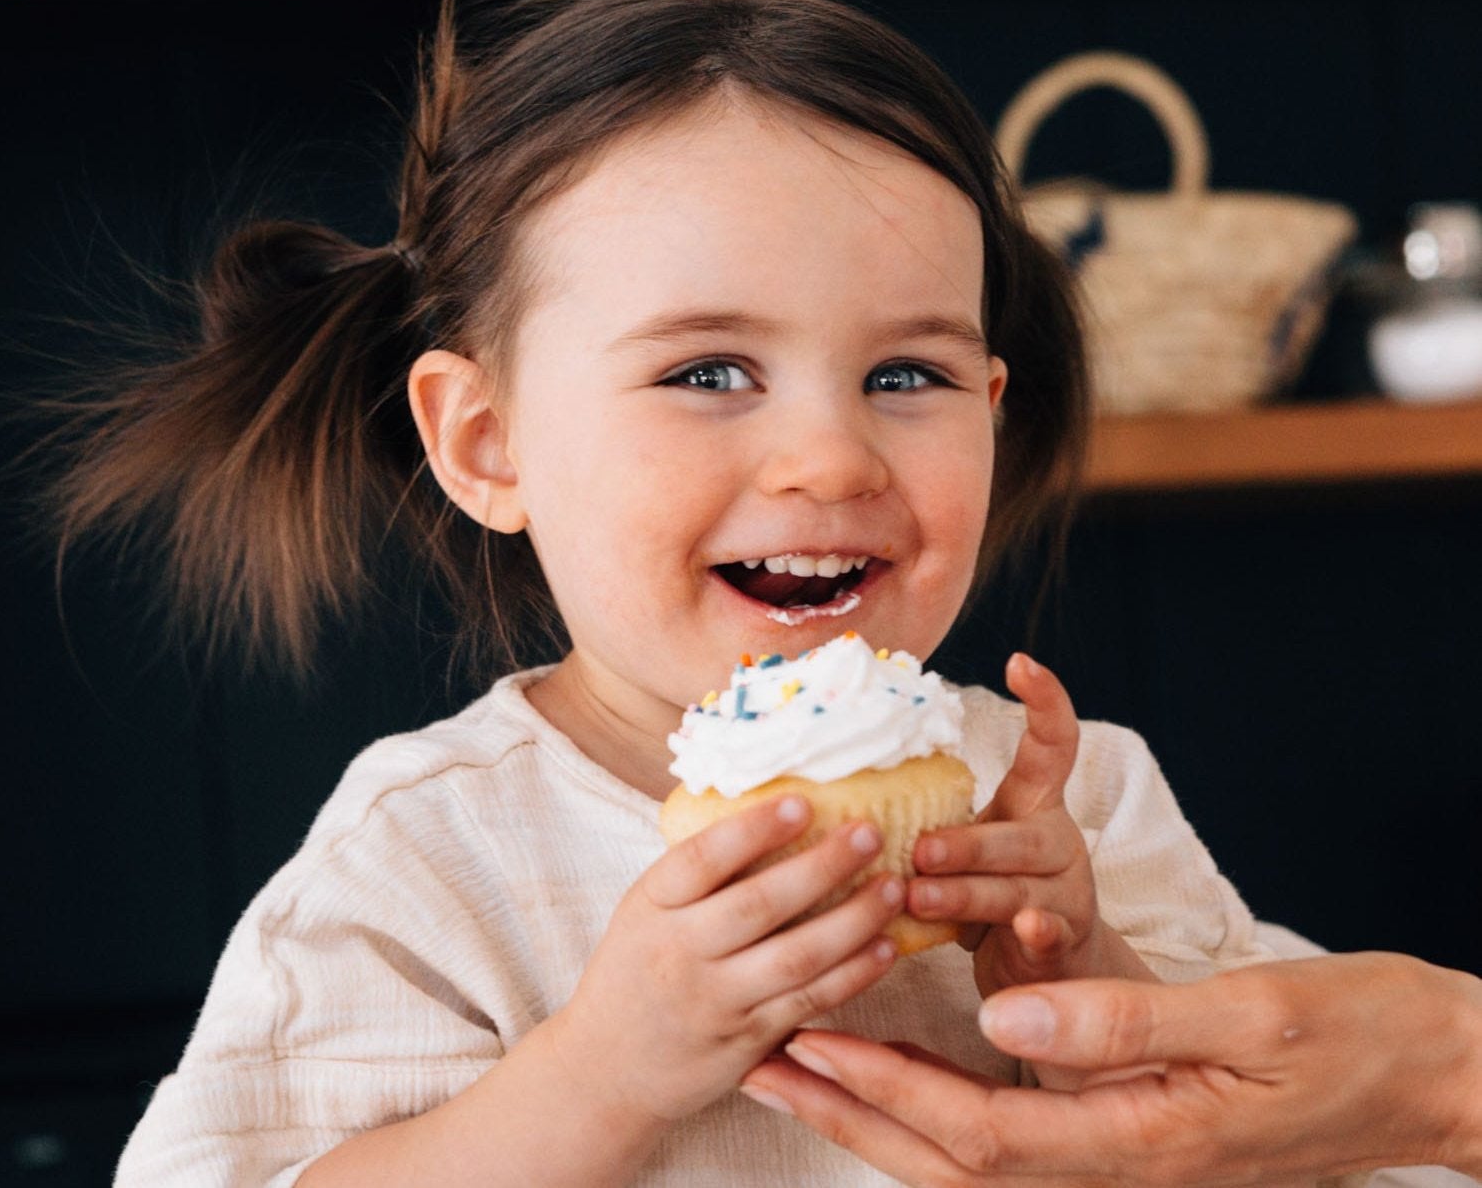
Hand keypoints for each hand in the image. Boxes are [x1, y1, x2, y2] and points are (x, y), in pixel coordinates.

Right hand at [549, 793, 904, 1127]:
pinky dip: (852, 975)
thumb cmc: (636, 968)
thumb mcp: (646, 909)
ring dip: (853, 920)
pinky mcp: (745, 1042)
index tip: (802, 802)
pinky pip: (807, 1002)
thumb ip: (697, 872)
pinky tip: (884, 947)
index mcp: (653, 905)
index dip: (754, 829)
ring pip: (795, 957)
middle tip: (871, 833)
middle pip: (760, 904)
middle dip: (823, 866)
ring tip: (893, 886)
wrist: (608, 1068)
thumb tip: (772, 808)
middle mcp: (681, 952)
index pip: (702, 859)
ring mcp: (715, 1001)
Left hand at [741, 953, 1481, 1185]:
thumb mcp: (1245, 1014)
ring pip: (977, 1155)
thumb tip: (1008, 1017)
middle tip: (764, 1056)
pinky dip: (946, 1100)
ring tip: (807, 1055)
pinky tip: (909, 1063)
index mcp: (1142, 1143)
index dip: (886, 1092)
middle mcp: (1122, 1166)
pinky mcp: (1137, 1136)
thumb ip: (1121, 1020)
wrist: (1433, 1074)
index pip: (981, 1133)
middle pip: (955, 1161)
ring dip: (886, 1108)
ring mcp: (1128, 1160)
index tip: (807, 1042)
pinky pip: (1017, 1132)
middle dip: (854, 1112)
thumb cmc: (1353, 1035)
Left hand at [909, 655, 1134, 999]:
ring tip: (917, 895)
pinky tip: (1023, 931)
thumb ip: (933, 812)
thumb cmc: (988, 890)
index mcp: (1035, 803)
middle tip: (919, 850)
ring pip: (1015, 889)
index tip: (1019, 662)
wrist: (1051, 974)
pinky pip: (1047, 935)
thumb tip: (840, 781)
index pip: (1052, 744)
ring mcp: (1066, 892)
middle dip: (965, 843)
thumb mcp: (969, 844)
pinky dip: (1035, 933)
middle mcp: (1057, 840)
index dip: (1044, 700)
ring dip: (965, 893)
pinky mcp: (1065, 941)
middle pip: (1016, 834)